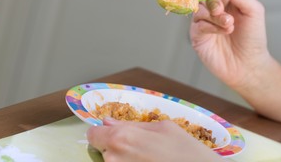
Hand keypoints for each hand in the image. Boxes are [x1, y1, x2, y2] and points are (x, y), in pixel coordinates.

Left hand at [86, 118, 221, 160]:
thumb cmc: (186, 151)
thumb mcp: (163, 127)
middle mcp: (115, 158)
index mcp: (121, 137)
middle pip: (103, 150)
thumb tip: (108, 122)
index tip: (112, 134)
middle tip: (140, 149)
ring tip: (149, 159)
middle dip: (116, 148)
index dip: (103, 133)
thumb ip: (132, 124)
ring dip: (125, 160)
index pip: (93, 134)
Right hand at [190, 0, 269, 89]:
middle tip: (222, 10)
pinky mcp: (197, 35)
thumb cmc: (253, 37)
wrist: (250, 64)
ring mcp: (202, 20)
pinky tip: (223, 32)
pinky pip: (197, 23)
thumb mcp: (253, 9)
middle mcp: (211, 5)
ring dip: (215, 15)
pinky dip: (211, 26)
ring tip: (229, 25)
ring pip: (198, 7)